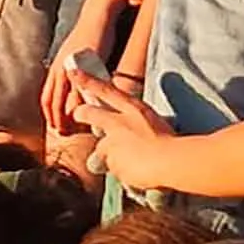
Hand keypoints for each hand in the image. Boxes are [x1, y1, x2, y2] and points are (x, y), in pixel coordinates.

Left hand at [70, 72, 178, 190]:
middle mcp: (118, 122)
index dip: (87, 80)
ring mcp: (111, 141)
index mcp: (134, 109)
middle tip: (79, 114)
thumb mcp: (153, 124)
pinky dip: (121, 170)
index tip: (71, 73)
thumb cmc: (171, 143)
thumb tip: (129, 137)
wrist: (171, 161)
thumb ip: (136, 126)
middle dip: (80, 113)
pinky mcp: (109, 159)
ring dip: (111, 155)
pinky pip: (112, 167)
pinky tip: (136, 170)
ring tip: (135, 159)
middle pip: (88, 112)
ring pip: (101, 148)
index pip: (106, 90)